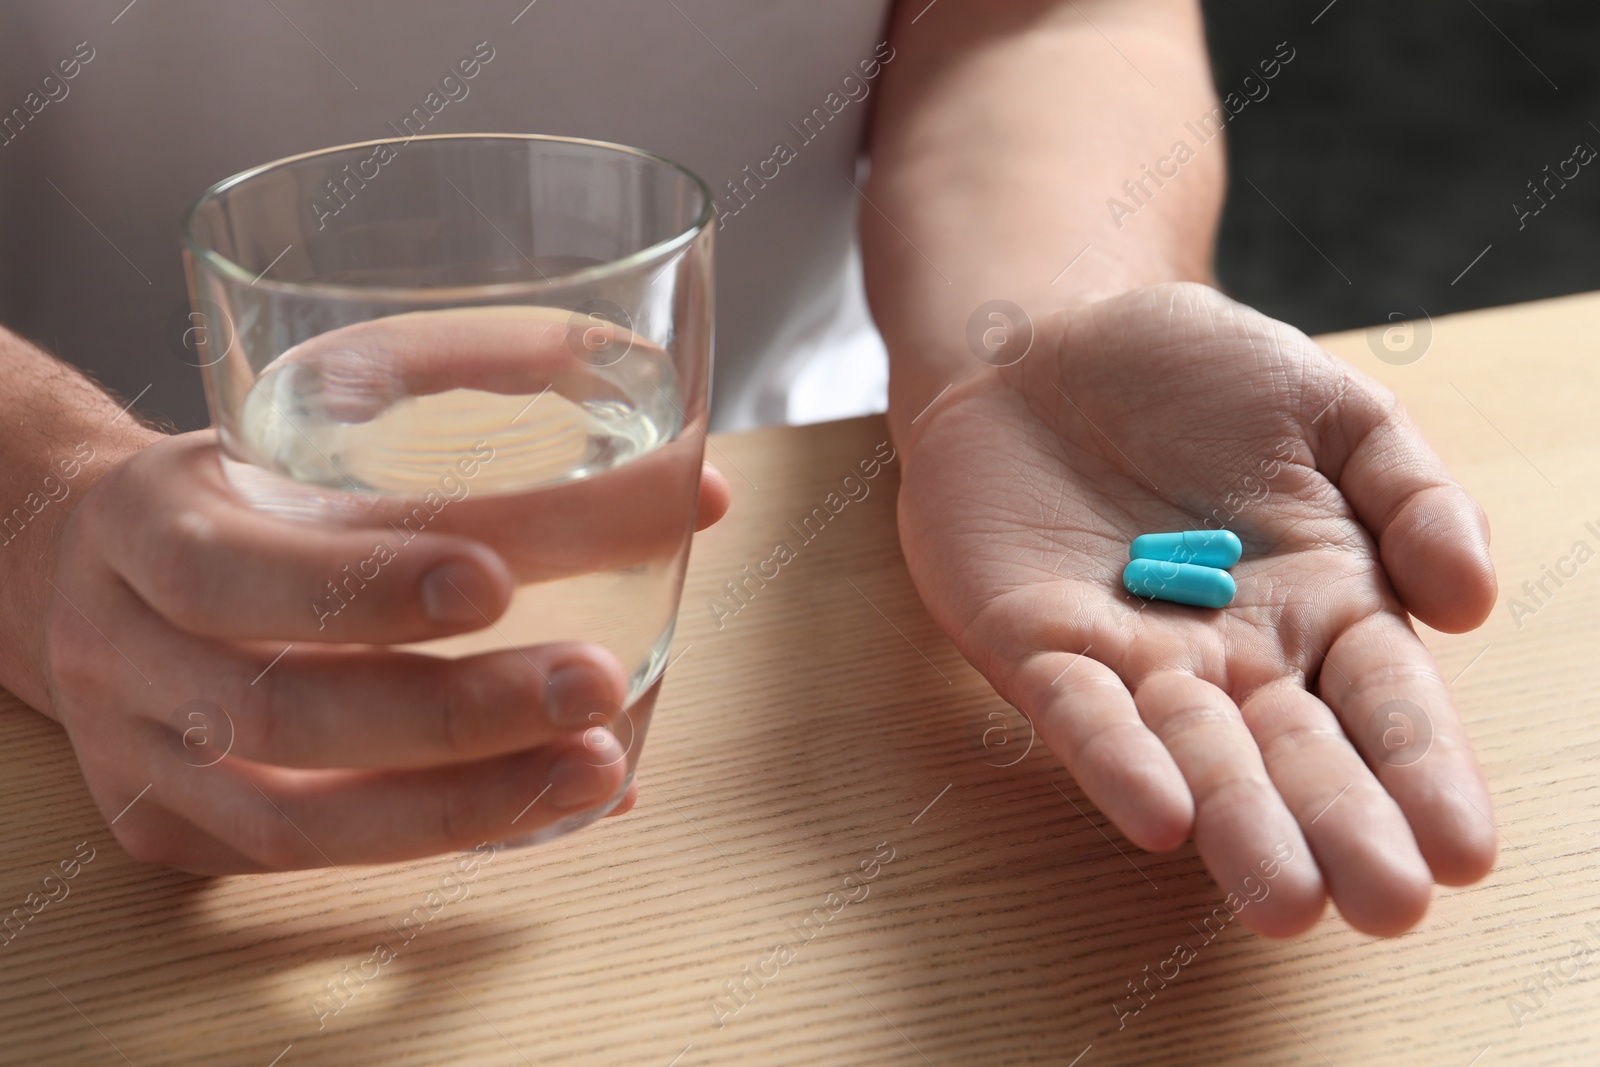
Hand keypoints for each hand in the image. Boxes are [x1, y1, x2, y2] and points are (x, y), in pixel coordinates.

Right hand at [39, 429, 728, 873]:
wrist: (93, 570)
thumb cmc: (245, 486)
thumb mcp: (304, 405)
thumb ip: (462, 390)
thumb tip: (689, 476)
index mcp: (149, 521)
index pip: (255, 560)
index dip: (374, 578)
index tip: (505, 573)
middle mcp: (125, 650)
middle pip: (280, 706)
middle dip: (454, 708)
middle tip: (593, 681)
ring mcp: (139, 758)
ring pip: (297, 819)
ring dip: (466, 800)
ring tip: (598, 763)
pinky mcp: (172, 830)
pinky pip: (311, 858)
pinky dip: (439, 837)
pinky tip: (546, 805)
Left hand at [896, 282, 1497, 936]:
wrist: (1042, 347)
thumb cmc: (1195, 379)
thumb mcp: (1333, 408)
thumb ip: (1412, 492)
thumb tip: (1470, 600)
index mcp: (1325, 603)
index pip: (1387, 702)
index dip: (1424, 771)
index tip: (1462, 852)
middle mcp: (1236, 654)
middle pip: (1297, 751)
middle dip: (1340, 826)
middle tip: (1385, 905)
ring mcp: (1135, 658)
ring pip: (1194, 753)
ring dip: (1237, 823)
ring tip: (1285, 902)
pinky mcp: (1037, 646)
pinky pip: (1079, 711)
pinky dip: (1116, 761)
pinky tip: (1159, 816)